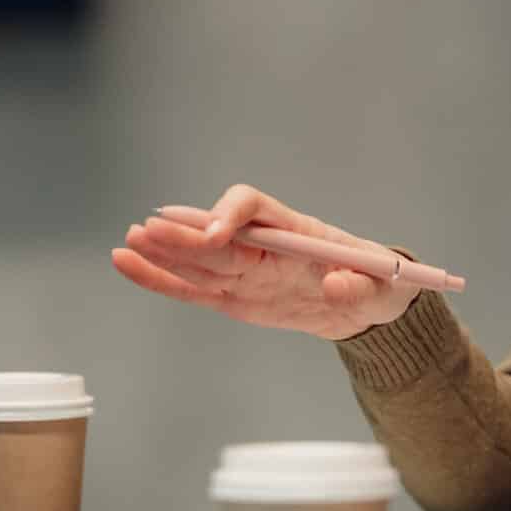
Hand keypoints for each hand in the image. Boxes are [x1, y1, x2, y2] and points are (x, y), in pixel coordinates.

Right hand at [110, 184, 416, 341]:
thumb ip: (360, 285)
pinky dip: (161, 279)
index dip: (232, 215)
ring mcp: (245, 269)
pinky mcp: (233, 296)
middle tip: (148, 229)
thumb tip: (336, 284)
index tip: (218, 235)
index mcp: (293, 228)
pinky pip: (193, 288)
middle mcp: (261, 243)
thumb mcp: (381, 287)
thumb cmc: (376, 283)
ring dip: (163, 252)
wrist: (365, 304)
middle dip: (184, 233)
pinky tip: (128, 264)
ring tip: (128, 243)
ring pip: (197, 260)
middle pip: (216, 234)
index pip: (253, 206)